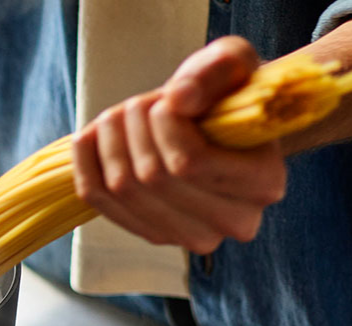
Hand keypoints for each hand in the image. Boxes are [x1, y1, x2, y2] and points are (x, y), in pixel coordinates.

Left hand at [72, 37, 287, 253]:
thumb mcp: (234, 63)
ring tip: (122, 117)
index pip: (190, 163)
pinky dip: (87, 162)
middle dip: (134, 125)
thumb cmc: (230, 95)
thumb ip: (215, 70)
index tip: (169, 96)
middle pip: (154, 177)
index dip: (164, 122)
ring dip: (110, 140)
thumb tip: (178, 99)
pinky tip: (94, 138)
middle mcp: (236, 222)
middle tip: (141, 103)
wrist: (221, 130)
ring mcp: (195, 237)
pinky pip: (101, 202)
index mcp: (264, 183)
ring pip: (125, 189)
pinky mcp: (158, 236)